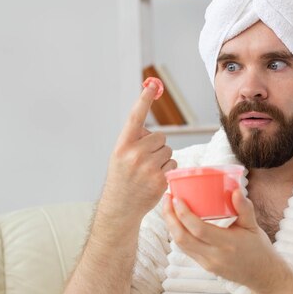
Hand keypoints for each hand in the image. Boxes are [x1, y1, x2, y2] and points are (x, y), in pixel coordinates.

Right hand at [99, 80, 176, 229]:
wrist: (120, 208)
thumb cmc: (121, 178)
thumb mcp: (119, 156)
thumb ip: (133, 139)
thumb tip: (151, 127)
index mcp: (122, 145)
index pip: (135, 117)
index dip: (144, 99)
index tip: (152, 85)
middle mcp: (134, 154)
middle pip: (160, 136)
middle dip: (155, 146)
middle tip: (143, 161)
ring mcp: (148, 167)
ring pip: (168, 150)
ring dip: (162, 158)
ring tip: (147, 171)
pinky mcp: (160, 178)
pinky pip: (172, 163)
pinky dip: (167, 169)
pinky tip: (154, 179)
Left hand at [163, 189, 292, 293]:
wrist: (262, 274)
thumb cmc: (258, 248)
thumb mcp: (253, 225)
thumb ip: (244, 208)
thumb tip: (235, 189)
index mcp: (227, 244)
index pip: (198, 229)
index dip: (184, 214)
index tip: (176, 198)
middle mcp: (214, 256)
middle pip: (182, 238)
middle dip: (170, 217)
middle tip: (167, 199)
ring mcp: (207, 263)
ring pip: (181, 245)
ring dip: (171, 225)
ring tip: (168, 207)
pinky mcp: (204, 265)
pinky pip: (186, 249)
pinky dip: (178, 233)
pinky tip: (177, 221)